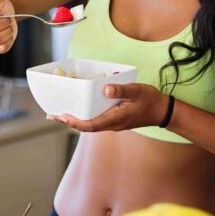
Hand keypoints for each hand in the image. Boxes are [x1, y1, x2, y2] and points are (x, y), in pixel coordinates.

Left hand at [47, 83, 169, 131]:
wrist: (162, 111)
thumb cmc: (150, 100)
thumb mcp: (137, 91)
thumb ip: (122, 90)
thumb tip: (106, 89)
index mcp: (115, 119)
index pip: (90, 125)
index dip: (75, 122)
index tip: (63, 117)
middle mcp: (111, 124)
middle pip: (86, 126)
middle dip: (68, 121)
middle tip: (52, 115)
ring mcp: (113, 123)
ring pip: (90, 124)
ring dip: (74, 120)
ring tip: (59, 113)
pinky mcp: (114, 119)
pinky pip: (95, 120)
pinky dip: (84, 116)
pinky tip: (79, 109)